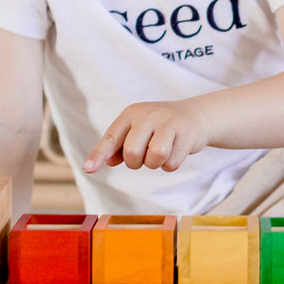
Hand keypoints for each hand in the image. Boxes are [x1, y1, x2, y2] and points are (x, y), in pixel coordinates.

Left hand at [83, 100, 211, 173]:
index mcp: (131, 113)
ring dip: (155, 164)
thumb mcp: (139, 129)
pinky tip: (176, 152)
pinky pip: (171, 163)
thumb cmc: (161, 126)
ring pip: (154, 157)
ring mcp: (169, 123)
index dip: (99, 155)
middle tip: (145, 156)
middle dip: (136, 163)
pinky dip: (171, 165)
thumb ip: (121, 145)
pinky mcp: (186, 134)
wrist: (196, 115)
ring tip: (161, 153)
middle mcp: (149, 115)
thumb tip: (108, 162)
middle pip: (132, 153)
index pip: (111, 137)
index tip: (88, 169)